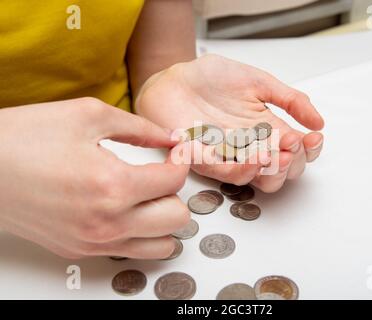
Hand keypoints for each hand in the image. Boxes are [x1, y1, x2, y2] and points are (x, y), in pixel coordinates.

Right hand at [0, 98, 189, 258]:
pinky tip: (128, 212)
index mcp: (112, 184)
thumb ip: (140, 127)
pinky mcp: (80, 249)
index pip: (174, 181)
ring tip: (150, 197)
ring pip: (161, 245)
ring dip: (164, 219)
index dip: (181, 160)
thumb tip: (170, 137)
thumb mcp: (88, 115)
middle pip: (177, 218)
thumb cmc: (24, 138)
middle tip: (161, 175)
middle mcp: (107, 221)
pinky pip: (130, 252)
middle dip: (176, 192)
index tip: (175, 152)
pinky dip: (141, 234)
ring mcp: (93, 241)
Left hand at [136, 54, 323, 191]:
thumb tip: (318, 121)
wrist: (176, 79)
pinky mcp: (206, 159)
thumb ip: (289, 99)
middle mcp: (252, 147)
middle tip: (294, 146)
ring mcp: (230, 156)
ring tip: (281, 154)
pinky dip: (246, 170)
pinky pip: (228, 174)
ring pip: (259, 179)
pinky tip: (258, 157)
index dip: (309, 150)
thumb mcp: (258, 82)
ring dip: (274, 170)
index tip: (313, 137)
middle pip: (282, 172)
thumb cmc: (212, 79)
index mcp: (267, 129)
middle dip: (294, 163)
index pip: (296, 151)